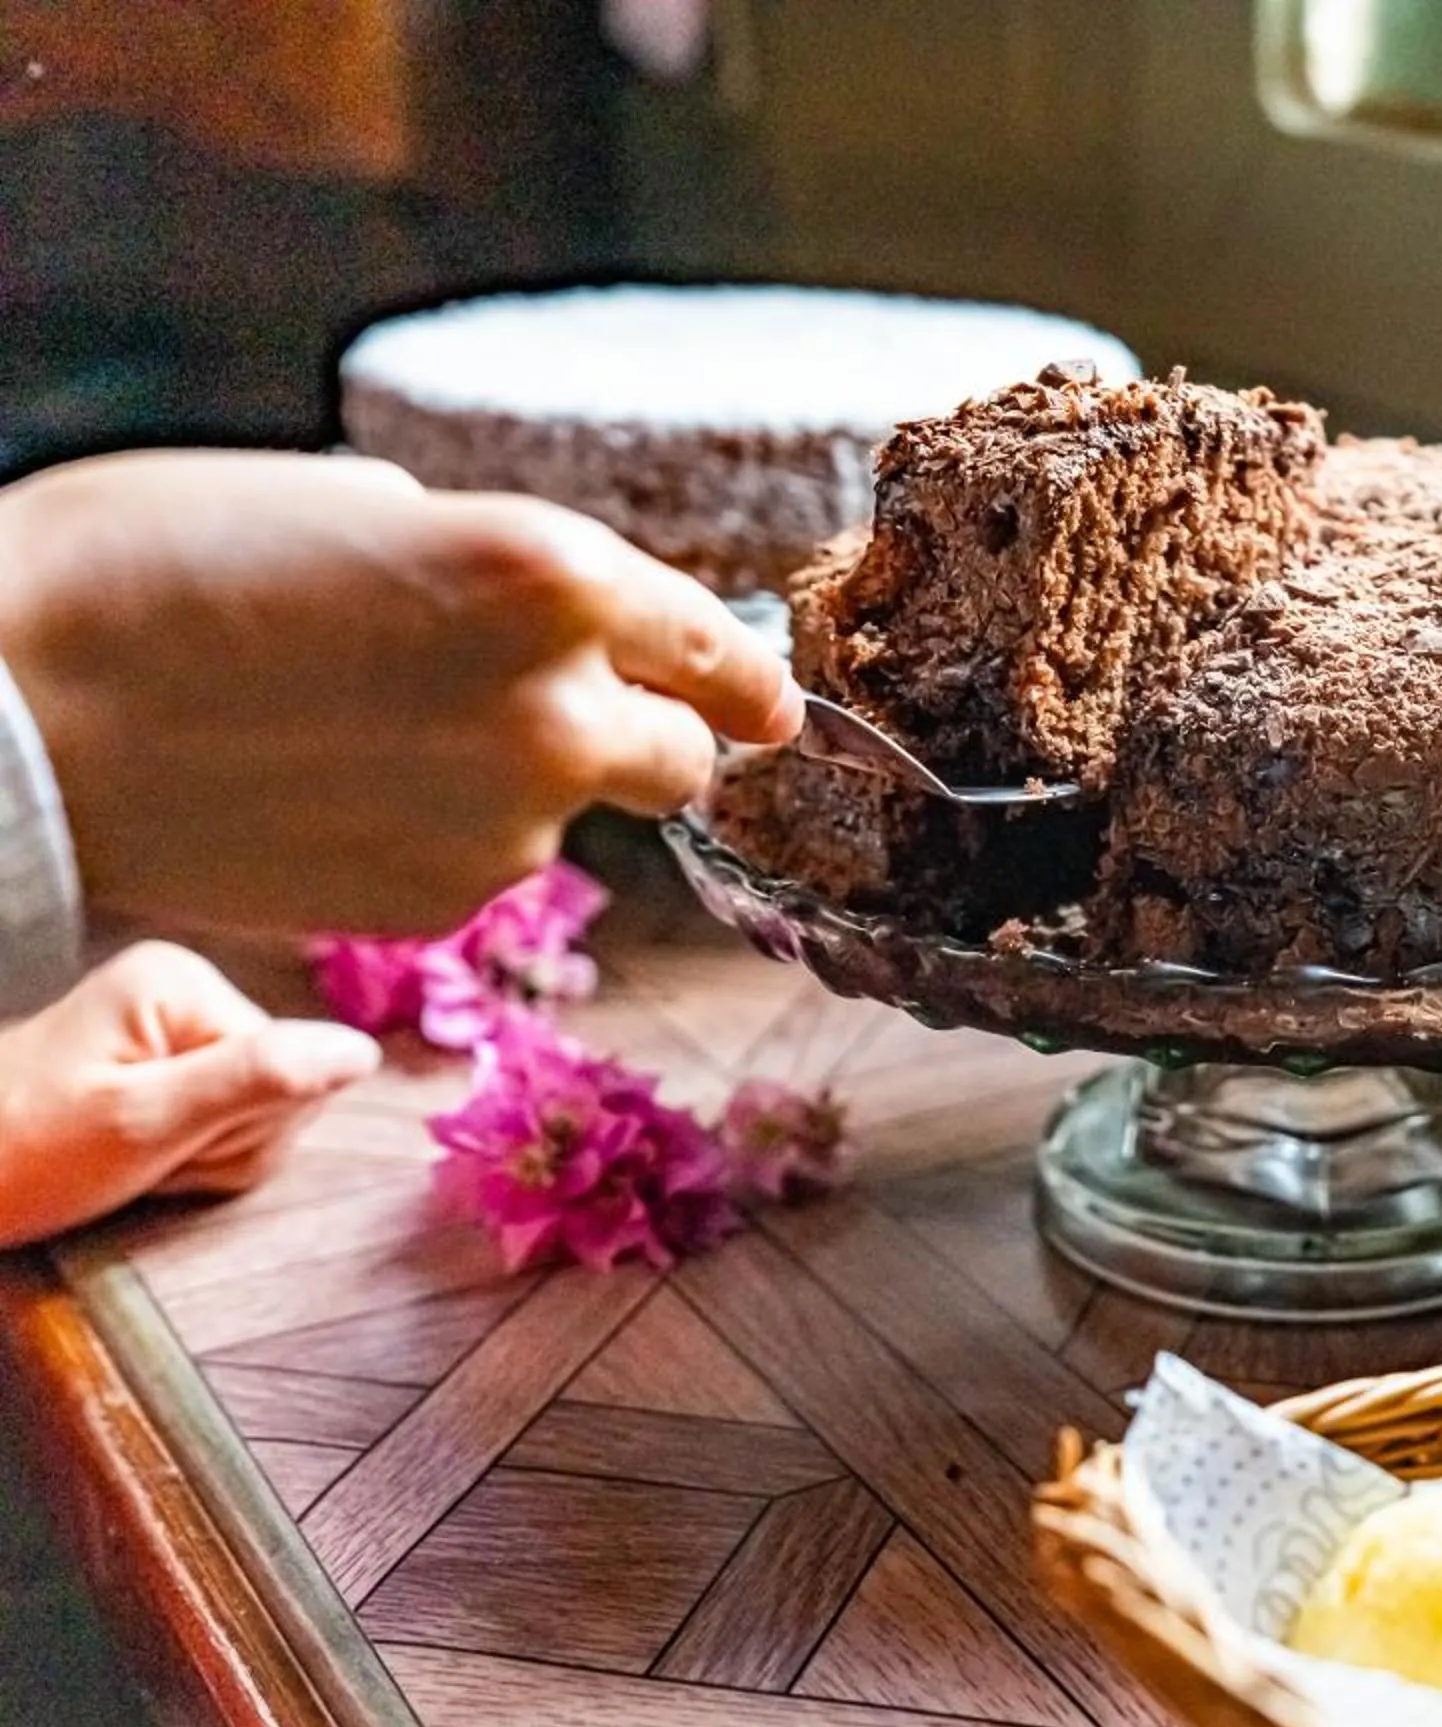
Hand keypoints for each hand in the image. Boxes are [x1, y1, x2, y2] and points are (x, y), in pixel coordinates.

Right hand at [0, 449, 798, 935]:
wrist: (21, 710)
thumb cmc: (157, 562)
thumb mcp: (360, 504)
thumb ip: (490, 570)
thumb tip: (545, 619)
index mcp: (555, 577)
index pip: (720, 648)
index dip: (746, 679)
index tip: (764, 700)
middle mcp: (559, 710)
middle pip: (689, 759)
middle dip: (651, 740)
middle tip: (585, 722)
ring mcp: (507, 823)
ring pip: (571, 814)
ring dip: (519, 784)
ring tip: (374, 733)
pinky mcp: (442, 903)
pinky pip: (484, 864)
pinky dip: (441, 836)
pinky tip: (335, 791)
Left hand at [0, 942, 379, 1247]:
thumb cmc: (24, 1156)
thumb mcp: (144, 1124)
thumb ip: (259, 1080)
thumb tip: (361, 1052)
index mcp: (183, 984)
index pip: (292, 1068)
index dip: (245, 1127)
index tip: (165, 1147)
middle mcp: (186, 991)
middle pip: (284, 1087)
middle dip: (227, 1144)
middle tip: (148, 1160)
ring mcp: (175, 1028)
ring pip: (264, 1114)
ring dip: (209, 1159)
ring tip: (134, 1163)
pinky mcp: (165, 1064)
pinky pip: (230, 1121)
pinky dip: (193, 1159)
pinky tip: (141, 1161)